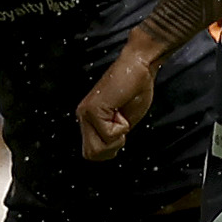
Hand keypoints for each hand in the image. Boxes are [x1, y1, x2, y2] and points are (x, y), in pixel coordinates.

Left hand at [76, 35, 159, 159]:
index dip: (109, 149)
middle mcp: (83, 116)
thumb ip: (112, 136)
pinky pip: (108, 134)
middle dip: (112, 147)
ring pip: (98, 148)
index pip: (91, 153)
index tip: (120, 131)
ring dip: (116, 138)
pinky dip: (121, 127)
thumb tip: (107, 153)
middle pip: (92, 154)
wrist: (139, 66)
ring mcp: (86, 113)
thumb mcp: (123, 121)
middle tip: (121, 125)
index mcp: (88, 120)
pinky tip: (121, 109)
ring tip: (120, 116)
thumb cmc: (136, 90)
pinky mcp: (93, 110)